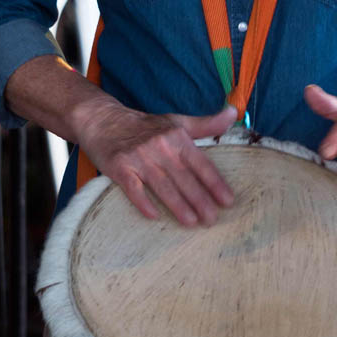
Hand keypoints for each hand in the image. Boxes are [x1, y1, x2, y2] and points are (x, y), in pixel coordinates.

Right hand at [78, 97, 236, 226]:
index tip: (228, 201)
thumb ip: (205, 124)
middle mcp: (159, 146)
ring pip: (161, 185)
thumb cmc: (144, 125)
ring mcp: (138, 157)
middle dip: (200, 199)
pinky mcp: (118, 167)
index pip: (200, 163)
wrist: (102, 120)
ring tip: (192, 222)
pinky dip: (143, 202)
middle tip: (213, 219)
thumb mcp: (176, 121)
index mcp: (176, 136)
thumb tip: (233, 113)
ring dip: (177, 205)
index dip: (214, 182)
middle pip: (183, 177)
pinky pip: (133, 188)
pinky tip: (154, 216)